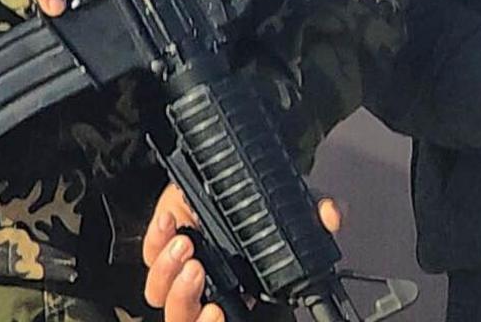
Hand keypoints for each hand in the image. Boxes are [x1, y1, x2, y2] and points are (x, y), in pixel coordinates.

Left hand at [144, 181, 342, 321]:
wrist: (228, 174)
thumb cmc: (260, 199)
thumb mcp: (294, 205)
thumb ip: (316, 210)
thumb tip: (332, 216)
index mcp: (239, 287)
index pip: (221, 316)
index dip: (214, 320)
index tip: (219, 307)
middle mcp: (208, 284)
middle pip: (184, 316)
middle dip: (185, 299)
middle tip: (199, 269)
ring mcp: (181, 267)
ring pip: (160, 294)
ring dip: (168, 272)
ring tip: (185, 244)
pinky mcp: (160, 244)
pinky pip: (148, 253)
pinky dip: (156, 239)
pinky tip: (171, 221)